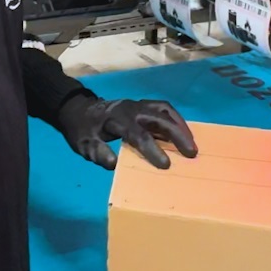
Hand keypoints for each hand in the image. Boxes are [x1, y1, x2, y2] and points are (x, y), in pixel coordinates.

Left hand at [56, 96, 197, 169]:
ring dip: (180, 125)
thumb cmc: (83, 130)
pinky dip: (176, 119)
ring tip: (192, 143)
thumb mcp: (83, 144)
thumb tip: (114, 164)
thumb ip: (97, 153)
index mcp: (115, 119)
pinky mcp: (142, 104)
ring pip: (164, 110)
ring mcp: (138, 104)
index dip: (153, 149)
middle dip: (177, 134)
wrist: (78, 109)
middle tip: (191, 153)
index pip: (138, 134)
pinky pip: (163, 108)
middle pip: (158, 117)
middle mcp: (131, 108)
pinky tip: (183, 132)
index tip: (166, 165)